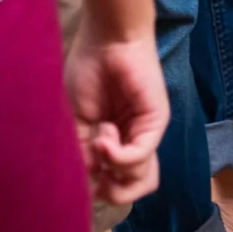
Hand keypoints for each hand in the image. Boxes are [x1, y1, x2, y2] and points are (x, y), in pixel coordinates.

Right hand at [66, 30, 167, 207]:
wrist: (105, 39)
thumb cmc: (88, 71)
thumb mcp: (76, 121)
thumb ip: (83, 154)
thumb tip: (86, 185)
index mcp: (115, 142)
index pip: (115, 184)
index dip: (96, 190)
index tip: (76, 176)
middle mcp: (133, 140)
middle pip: (132, 189)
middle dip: (111, 192)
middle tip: (93, 176)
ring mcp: (146, 133)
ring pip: (140, 179)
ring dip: (113, 171)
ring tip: (98, 144)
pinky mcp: (156, 122)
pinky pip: (141, 157)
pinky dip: (118, 155)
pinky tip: (103, 134)